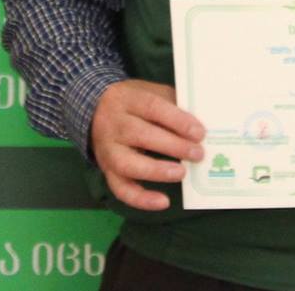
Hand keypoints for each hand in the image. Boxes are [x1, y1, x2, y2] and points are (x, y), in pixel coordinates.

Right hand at [90, 79, 203, 210]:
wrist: (94, 108)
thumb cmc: (133, 102)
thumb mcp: (150, 92)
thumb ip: (173, 104)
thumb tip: (199, 126)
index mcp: (128, 100)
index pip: (152, 107)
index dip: (176, 120)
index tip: (199, 132)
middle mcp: (114, 124)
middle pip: (141, 135)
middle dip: (173, 146)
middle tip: (198, 154)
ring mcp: (108, 150)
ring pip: (128, 164)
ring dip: (156, 171)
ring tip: (181, 173)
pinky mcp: (106, 171)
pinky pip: (120, 189)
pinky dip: (141, 199)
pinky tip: (163, 202)